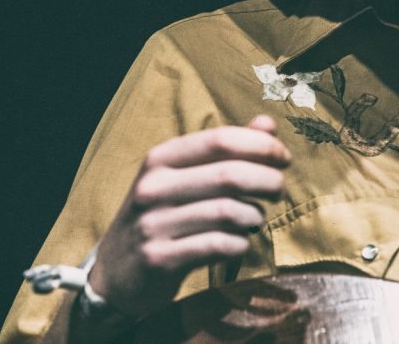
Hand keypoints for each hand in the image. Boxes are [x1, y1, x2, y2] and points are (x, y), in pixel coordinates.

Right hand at [86, 115, 289, 318]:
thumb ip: (225, 150)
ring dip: (255, 216)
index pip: (221, 140)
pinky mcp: (159, 259)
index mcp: (161, 158)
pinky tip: (240, 244)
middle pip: (230, 175)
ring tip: (255, 219)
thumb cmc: (161, 217)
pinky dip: (240, 244)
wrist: (115, 273)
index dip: (261, 146)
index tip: (283, 158)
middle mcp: (154, 187)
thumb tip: (267, 124)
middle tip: (278, 190)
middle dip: (267, 180)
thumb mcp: (183, 177)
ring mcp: (153, 224)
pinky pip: (218, 246)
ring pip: (228, 212)